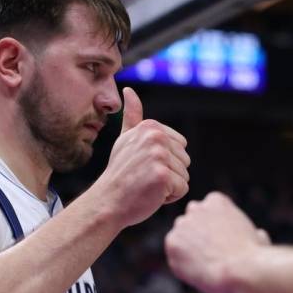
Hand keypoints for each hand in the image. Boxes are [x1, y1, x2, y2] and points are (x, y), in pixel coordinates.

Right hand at [92, 87, 189, 227]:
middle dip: (169, 174)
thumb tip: (129, 90)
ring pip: (184, 176)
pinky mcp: (162, 176)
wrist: (107, 201)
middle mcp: (155, 137)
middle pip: (185, 161)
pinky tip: (150, 195)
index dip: (165, 161)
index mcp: (150, 127)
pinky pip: (182, 189)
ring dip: (169, 187)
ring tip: (146, 186)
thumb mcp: (125, 140)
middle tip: (144, 178)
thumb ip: (132, 116)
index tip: (143, 165)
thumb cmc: (119, 174)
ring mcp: (159, 156)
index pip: (180, 146)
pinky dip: (169, 198)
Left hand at [165, 192, 269, 292]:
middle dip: (196, 234)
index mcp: (216, 201)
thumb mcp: (257, 237)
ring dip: (187, 248)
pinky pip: (174, 255)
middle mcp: (196, 208)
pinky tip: (198, 271)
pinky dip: (182, 265)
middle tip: (209, 253)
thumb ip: (251, 232)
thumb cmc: (253, 256)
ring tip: (205, 264)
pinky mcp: (172, 243)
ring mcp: (181, 225)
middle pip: (190, 219)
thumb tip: (259, 235)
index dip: (214, 228)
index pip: (207, 210)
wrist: (240, 270)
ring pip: (180, 237)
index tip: (222, 241)